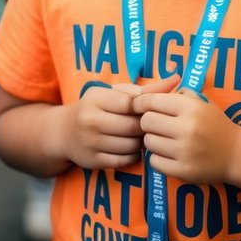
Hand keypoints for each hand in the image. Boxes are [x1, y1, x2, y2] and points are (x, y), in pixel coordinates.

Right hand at [62, 75, 178, 169]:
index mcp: (96, 98)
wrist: (64, 132)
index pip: (131, 104)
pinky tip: (131, 147)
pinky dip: (133, 155)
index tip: (148, 110)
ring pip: (131, 145)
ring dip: (141, 142)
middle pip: (133, 126)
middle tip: (148, 125)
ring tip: (139, 135)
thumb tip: (176, 79)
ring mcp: (90, 143)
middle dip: (145, 127)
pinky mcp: (93, 161)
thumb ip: (146, 89)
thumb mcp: (114, 93)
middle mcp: (90, 120)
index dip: (145, 108)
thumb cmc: (96, 108)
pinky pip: (125, 160)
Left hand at [134, 89, 238, 184]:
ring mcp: (185, 151)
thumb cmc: (214, 124)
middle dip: (147, 122)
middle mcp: (187, 128)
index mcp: (191, 107)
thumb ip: (176, 93)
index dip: (140, 103)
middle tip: (155, 125)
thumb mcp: (200, 102)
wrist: (236, 153)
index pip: (151, 101)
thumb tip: (147, 92)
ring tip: (163, 140)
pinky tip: (168, 154)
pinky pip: (154, 162)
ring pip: (148, 142)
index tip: (138, 107)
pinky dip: (157, 158)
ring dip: (152, 140)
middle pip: (146, 122)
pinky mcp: (183, 171)